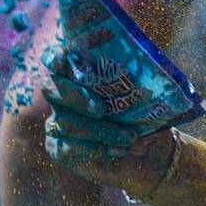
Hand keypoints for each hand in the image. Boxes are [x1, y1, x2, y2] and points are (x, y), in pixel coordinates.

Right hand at [42, 49, 175, 196]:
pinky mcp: (60, 148)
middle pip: (52, 88)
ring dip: (101, 131)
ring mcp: (58, 120)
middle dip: (76, 97)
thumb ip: (143, 73)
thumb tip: (153, 59)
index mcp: (80, 72)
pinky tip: (120, 151)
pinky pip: (71, 149)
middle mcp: (62, 94)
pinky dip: (99, 150)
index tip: (64, 55)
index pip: (56, 58)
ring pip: (67, 123)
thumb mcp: (149, 89)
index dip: (56, 56)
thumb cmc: (145, 108)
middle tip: (102, 109)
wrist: (148, 145)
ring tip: (131, 137)